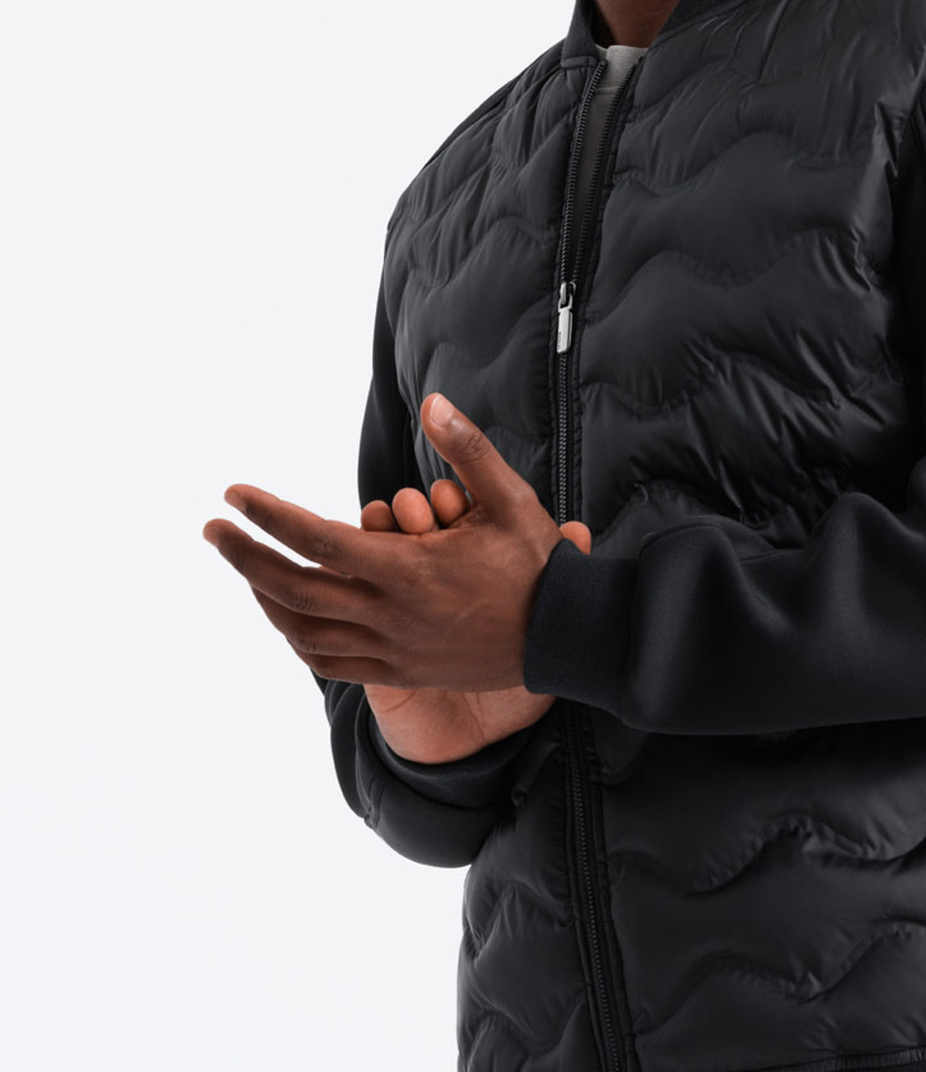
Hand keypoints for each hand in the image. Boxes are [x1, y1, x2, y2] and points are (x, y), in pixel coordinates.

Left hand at [203, 393, 590, 756]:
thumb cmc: (539, 566)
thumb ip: (467, 450)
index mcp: (409, 572)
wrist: (565, 638)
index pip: (318, 540)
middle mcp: (391, 616)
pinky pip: (330, 663)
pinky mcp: (401, 670)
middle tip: (213, 529)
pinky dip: (297, 638)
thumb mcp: (511, 499)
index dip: (269, 515)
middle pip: (293, 588)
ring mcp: (393, 649)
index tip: (234, 493)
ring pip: (303, 631)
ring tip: (246, 567)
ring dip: (264, 598)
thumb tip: (431, 401)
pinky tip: (286, 615)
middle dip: (244, 556)